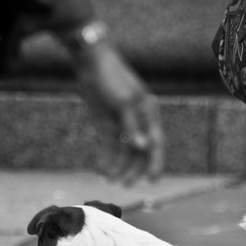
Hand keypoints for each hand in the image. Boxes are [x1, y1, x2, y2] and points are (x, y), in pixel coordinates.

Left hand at [72, 39, 163, 186]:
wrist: (90, 61)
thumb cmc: (111, 77)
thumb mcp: (123, 102)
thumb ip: (133, 126)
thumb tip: (143, 147)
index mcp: (148, 113)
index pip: (156, 143)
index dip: (155, 163)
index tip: (151, 181)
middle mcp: (138, 120)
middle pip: (139, 151)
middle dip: (133, 169)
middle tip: (124, 185)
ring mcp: (122, 122)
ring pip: (123, 151)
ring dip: (118, 166)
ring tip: (110, 181)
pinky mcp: (107, 123)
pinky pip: (109, 145)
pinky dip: (107, 158)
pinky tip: (102, 170)